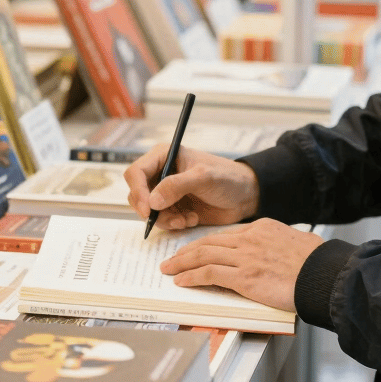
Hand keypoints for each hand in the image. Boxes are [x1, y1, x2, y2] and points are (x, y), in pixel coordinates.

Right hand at [124, 144, 259, 230]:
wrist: (244, 196)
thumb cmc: (227, 178)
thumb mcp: (204, 177)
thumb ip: (177, 185)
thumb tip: (152, 201)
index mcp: (164, 156)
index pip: (136, 172)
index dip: (138, 191)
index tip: (148, 209)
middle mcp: (160, 173)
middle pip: (137, 194)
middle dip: (151, 210)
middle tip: (172, 219)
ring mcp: (165, 192)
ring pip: (148, 211)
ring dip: (165, 219)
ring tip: (186, 219)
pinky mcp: (173, 208)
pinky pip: (161, 221)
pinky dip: (173, 224)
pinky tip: (191, 219)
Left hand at [160, 218, 323, 311]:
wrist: (323, 274)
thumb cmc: (316, 264)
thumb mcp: (294, 243)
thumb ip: (275, 246)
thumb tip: (269, 256)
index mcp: (262, 228)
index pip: (225, 236)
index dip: (205, 243)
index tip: (194, 250)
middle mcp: (250, 239)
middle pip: (209, 242)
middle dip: (186, 251)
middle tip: (172, 258)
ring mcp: (246, 257)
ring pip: (204, 255)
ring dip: (182, 263)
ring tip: (169, 269)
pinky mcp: (245, 277)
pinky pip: (210, 273)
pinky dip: (192, 276)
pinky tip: (182, 281)